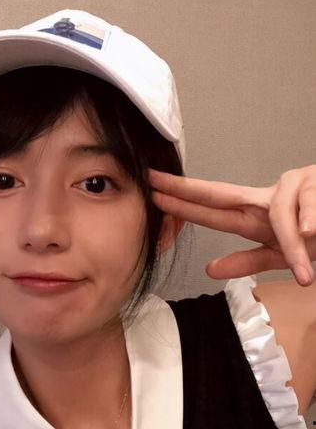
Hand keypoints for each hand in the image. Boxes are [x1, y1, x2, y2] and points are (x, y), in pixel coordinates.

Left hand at [148, 164, 315, 285]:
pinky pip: (308, 212)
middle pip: (219, 193)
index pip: (212, 208)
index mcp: (254, 214)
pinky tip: (312, 233)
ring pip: (279, 215)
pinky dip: (311, 226)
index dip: (183, 204)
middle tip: (153, 181)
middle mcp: (264, 197)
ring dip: (293, 245)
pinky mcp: (315, 183)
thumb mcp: (280, 254)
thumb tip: (209, 270)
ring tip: (306, 271)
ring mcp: (290, 186)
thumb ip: (247, 261)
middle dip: (185, 189)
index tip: (154, 196)